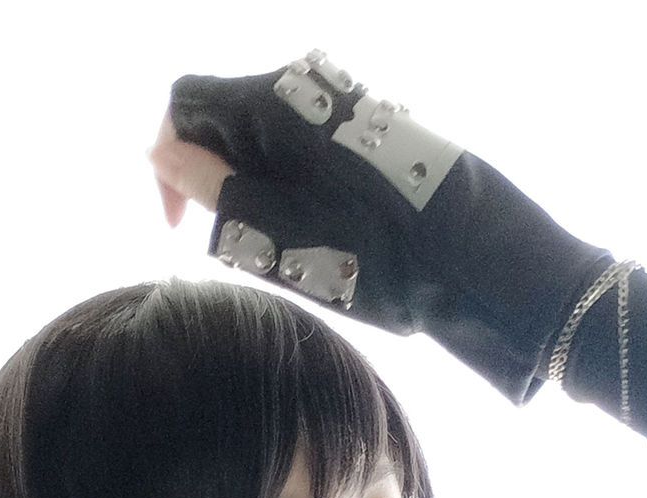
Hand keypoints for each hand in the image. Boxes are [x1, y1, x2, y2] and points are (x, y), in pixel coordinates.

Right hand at [156, 57, 606, 405]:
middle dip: (218, 181)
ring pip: (270, 140)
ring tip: (295, 250)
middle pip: (227, 119)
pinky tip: (330, 239)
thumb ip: (215, 189)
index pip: (186, 103)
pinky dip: (298, 192)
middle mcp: (308, 86)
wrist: (485, 263)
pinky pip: (310, 152)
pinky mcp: (374, 129)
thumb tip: (162, 154)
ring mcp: (344, 103)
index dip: (167, 160)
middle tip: (245, 249)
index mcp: (274, 99)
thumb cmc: (382, 260)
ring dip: (260, 193)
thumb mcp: (281, 238)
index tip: (178, 223)